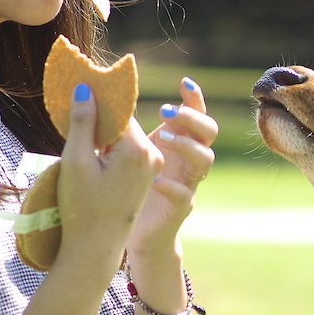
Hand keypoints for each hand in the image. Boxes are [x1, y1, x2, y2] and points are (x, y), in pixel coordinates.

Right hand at [55, 82, 163, 268]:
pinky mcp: (147, 176)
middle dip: (99, 117)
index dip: (96, 99)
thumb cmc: (82, 208)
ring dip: (103, 134)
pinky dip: (110, 148)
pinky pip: (128, 150)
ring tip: (78, 141)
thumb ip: (83, 122)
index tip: (76, 89)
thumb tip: (85, 87)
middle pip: (123, 121)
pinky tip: (90, 156)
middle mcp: (152, 154)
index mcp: (137, 149)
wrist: (96, 249)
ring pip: (125, 136)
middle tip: (72, 115)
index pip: (117, 108)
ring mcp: (152, 166)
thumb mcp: (76, 161)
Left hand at [127, 77, 217, 260]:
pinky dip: (171, 187)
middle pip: (209, 131)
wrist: (126, 233)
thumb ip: (122, 125)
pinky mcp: (179, 208)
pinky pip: (185, 195)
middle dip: (192, 118)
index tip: (184, 82)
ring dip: (186, 146)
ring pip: (204, 160)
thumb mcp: (120, 150)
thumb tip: (105, 93)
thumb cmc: (121, 184)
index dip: (195, 98)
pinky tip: (153, 182)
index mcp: (176, 140)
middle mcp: (187, 159)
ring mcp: (187, 183)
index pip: (194, 113)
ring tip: (161, 140)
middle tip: (164, 112)